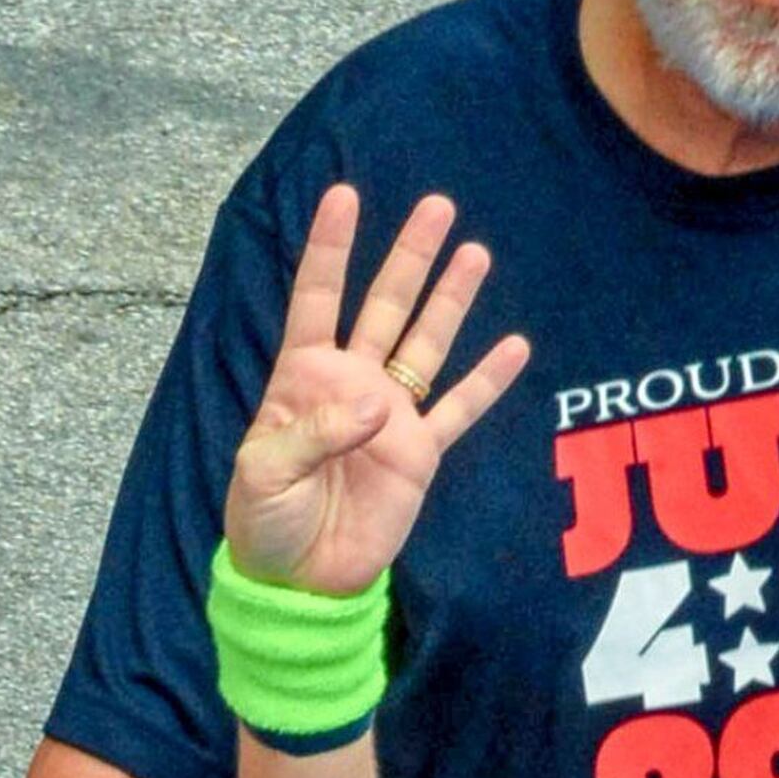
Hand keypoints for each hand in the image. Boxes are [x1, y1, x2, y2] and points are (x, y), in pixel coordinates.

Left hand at [223, 179, 530, 599]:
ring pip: (425, 343)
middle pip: (383, 306)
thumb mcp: (264, 474)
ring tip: (475, 251)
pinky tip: (514, 346)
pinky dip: (488, 380)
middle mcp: (350, 384)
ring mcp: (390, 415)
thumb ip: (315, 433)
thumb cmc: (264, 523)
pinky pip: (459, 409)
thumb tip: (378, 405)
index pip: (317, 301)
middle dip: (409, 257)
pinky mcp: (420, 453)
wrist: (299, 582)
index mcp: (301, 380)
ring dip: (450, 299)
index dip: (331, 250)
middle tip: (437, 205)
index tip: (344, 195)